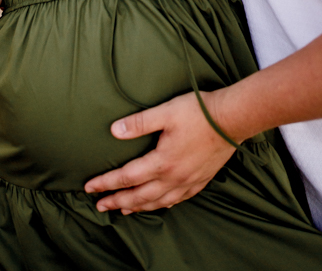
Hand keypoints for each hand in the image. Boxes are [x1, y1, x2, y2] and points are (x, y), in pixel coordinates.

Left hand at [84, 90, 235, 212]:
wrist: (232, 119)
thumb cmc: (199, 112)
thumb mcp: (165, 112)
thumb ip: (139, 123)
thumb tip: (114, 131)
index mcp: (162, 162)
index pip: (127, 177)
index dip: (106, 183)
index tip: (90, 187)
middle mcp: (174, 178)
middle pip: (139, 196)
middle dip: (117, 201)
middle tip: (100, 206)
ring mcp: (188, 181)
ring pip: (158, 202)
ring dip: (138, 207)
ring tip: (124, 210)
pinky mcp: (200, 180)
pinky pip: (177, 200)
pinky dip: (163, 205)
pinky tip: (160, 204)